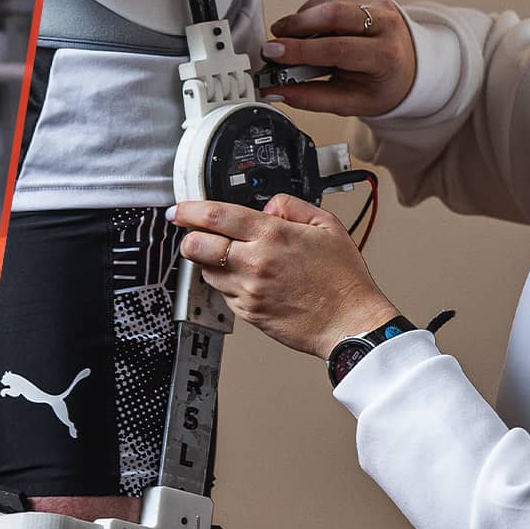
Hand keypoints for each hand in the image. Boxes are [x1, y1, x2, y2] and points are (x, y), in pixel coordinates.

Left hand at [170, 195, 400, 358]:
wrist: (350, 323)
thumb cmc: (343, 280)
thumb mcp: (327, 226)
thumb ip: (292, 207)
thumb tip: (267, 205)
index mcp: (272, 236)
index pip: (215, 216)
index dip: (189, 211)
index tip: (179, 210)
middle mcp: (255, 263)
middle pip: (196, 246)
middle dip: (189, 237)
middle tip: (195, 234)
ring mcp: (248, 290)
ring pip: (206, 271)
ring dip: (211, 261)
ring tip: (235, 258)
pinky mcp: (247, 312)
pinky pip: (223, 293)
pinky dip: (228, 283)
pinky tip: (250, 279)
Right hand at [262, 0, 417, 117]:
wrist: (409, 64)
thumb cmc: (381, 82)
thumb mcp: (350, 101)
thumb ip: (309, 97)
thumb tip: (275, 90)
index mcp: (386, 55)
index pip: (337, 48)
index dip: (300, 49)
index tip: (274, 52)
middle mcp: (388, 23)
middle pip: (331, 13)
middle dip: (295, 25)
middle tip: (277, 41)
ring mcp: (380, 2)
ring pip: (326, 0)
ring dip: (302, 18)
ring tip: (295, 37)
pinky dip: (315, 9)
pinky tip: (319, 26)